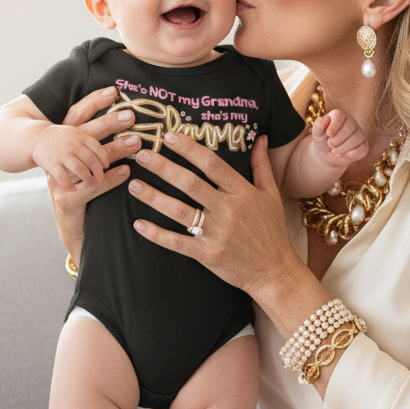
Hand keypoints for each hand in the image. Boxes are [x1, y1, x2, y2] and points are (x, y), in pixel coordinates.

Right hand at [32, 124, 109, 190]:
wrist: (34, 137)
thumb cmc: (62, 139)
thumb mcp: (76, 135)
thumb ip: (90, 143)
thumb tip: (117, 149)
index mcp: (79, 135)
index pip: (96, 146)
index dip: (105, 157)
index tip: (109, 166)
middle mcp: (71, 144)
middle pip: (90, 158)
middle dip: (99, 170)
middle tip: (110, 176)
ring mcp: (60, 155)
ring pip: (79, 168)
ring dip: (89, 179)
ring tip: (94, 185)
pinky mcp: (50, 164)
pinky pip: (62, 176)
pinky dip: (69, 184)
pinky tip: (75, 190)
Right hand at [45, 88, 142, 260]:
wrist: (72, 231)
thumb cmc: (88, 195)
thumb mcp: (90, 167)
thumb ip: (103, 148)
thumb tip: (130, 124)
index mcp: (64, 147)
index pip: (77, 117)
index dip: (93, 102)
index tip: (114, 91)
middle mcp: (59, 160)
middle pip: (83, 135)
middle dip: (108, 123)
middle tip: (132, 116)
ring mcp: (59, 180)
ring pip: (88, 160)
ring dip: (114, 150)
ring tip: (137, 144)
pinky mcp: (66, 201)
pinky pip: (88, 187)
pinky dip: (109, 179)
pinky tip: (125, 173)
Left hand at [127, 131, 306, 299]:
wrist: (275, 272)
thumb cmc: (271, 232)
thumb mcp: (272, 195)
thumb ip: (263, 166)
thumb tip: (261, 138)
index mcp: (243, 192)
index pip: (212, 164)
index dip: (190, 149)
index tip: (169, 136)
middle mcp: (228, 210)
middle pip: (191, 183)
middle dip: (164, 167)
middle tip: (143, 154)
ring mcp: (217, 233)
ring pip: (179, 210)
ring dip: (154, 197)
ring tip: (133, 184)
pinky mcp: (208, 254)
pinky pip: (177, 242)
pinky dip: (157, 234)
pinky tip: (139, 224)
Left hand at [311, 108, 368, 167]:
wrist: (327, 154)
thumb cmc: (322, 140)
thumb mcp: (317, 133)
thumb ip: (319, 125)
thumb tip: (326, 118)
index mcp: (340, 116)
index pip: (340, 116)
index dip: (334, 125)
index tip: (328, 134)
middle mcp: (352, 123)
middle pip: (350, 127)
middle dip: (338, 139)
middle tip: (330, 144)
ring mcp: (359, 134)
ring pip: (356, 139)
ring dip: (343, 148)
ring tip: (334, 151)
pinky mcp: (364, 146)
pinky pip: (361, 150)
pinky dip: (350, 155)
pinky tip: (343, 155)